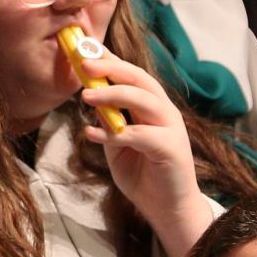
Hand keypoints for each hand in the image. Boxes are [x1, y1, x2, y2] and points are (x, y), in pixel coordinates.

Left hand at [76, 52, 215, 256]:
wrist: (167, 208)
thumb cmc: (142, 173)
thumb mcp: (117, 144)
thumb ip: (108, 122)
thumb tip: (90, 97)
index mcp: (152, 107)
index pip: (132, 76)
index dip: (110, 60)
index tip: (84, 49)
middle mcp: (165, 112)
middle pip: (141, 80)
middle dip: (112, 68)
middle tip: (84, 64)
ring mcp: (171, 129)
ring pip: (145, 101)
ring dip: (114, 95)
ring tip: (86, 96)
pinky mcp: (172, 149)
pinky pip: (142, 135)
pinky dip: (115, 132)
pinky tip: (92, 134)